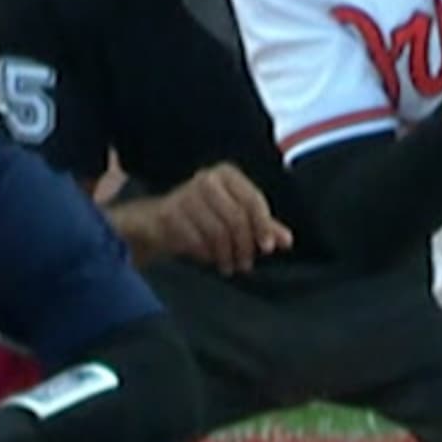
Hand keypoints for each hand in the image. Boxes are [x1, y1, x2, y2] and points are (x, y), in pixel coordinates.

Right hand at [145, 161, 293, 273]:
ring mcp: (185, 194)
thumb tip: (286, 240)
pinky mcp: (169, 213)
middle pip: (237, 217)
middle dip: (244, 245)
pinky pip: (195, 240)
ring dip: (225, 254)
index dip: (263, 226)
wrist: (155, 222)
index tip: (268, 248)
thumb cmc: (202, 218)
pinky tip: (207, 258)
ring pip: (217, 231)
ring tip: (228, 266)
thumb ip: (262, 227)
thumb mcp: (235, 219)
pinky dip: (205, 254)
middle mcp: (207, 179)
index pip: (253, 199)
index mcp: (227, 175)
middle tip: (245, 264)